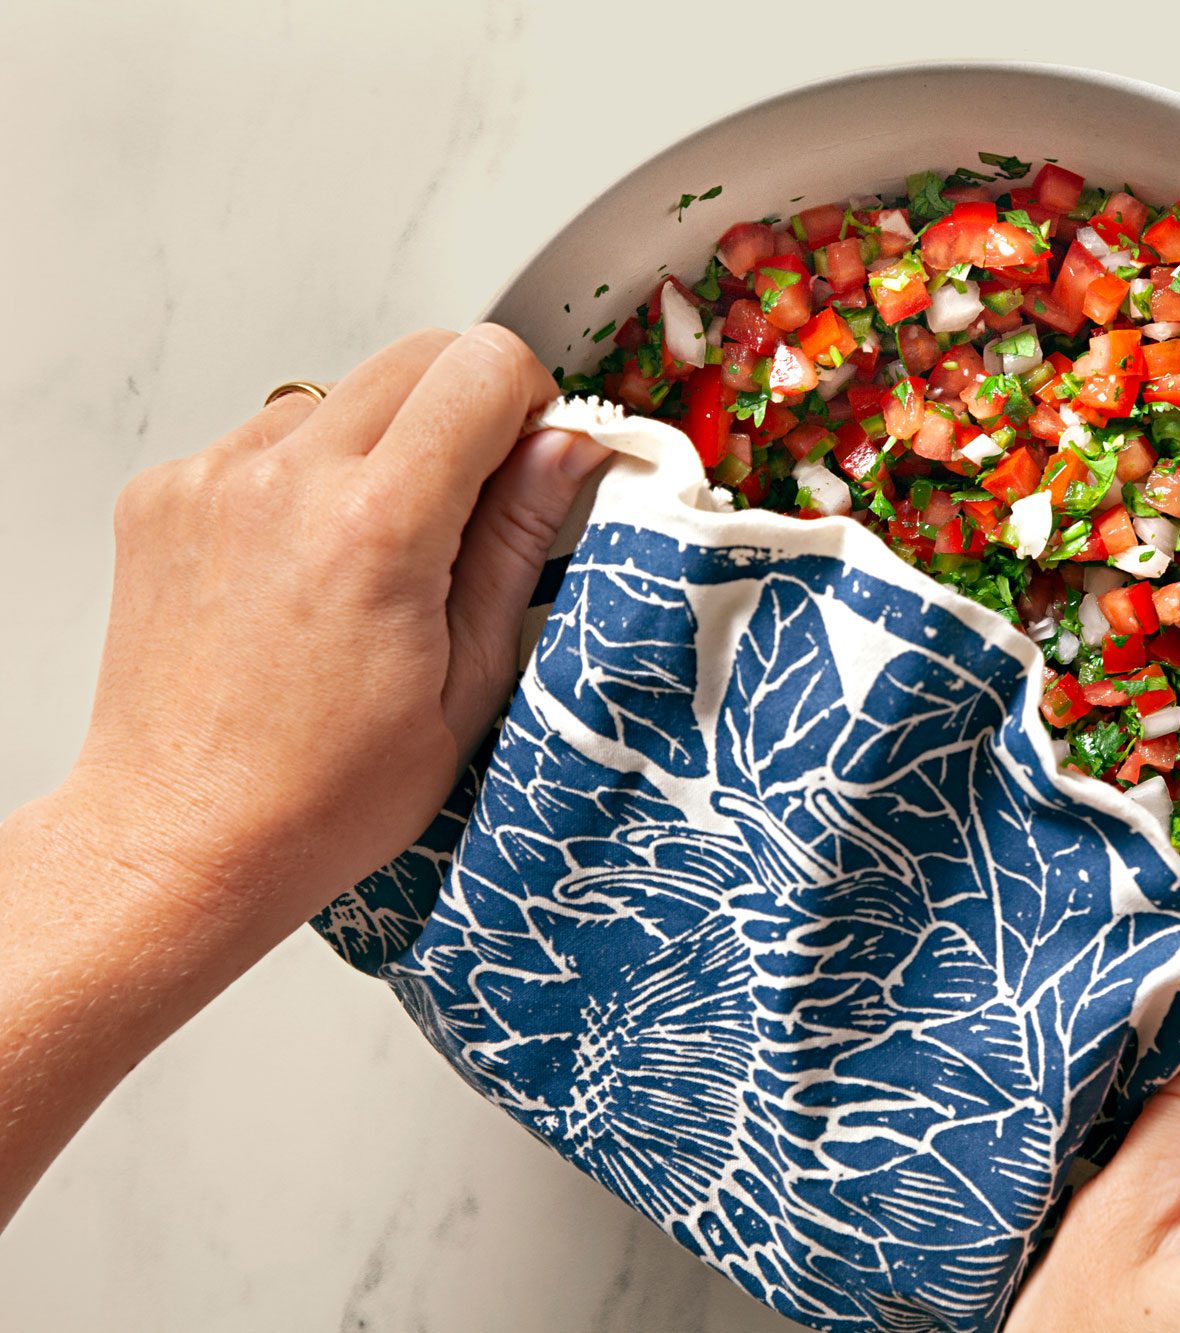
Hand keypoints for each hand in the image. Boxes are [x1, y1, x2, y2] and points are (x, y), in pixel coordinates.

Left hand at [1, 325, 605, 1223]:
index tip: (534, 460)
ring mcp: (212, 479)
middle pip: (416, 356)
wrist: (183, 838)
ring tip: (378, 555)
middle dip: (467, 409)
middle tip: (473, 505)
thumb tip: (568, 444)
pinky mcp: (165, 494)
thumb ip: (518, 541)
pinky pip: (268, 440)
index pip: (484, 368)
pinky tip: (310, 569)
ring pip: (342, 393)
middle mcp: (284, 480)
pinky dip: (308, 477)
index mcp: (377, 526)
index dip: (532, 402)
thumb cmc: (329, 794)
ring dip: (383, 444)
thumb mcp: (471, 681)